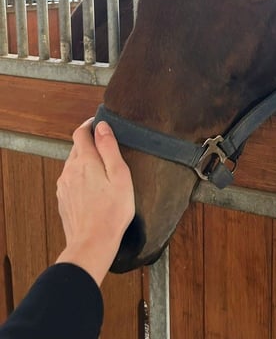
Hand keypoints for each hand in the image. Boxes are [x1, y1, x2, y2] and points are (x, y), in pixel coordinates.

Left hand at [56, 119, 134, 285]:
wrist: (92, 244)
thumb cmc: (112, 212)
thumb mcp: (120, 175)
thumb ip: (109, 148)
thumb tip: (101, 126)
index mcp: (85, 161)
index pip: (81, 133)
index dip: (90, 125)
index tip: (100, 124)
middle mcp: (70, 170)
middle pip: (77, 148)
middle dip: (90, 144)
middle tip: (107, 149)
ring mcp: (64, 185)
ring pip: (73, 164)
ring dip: (85, 161)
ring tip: (103, 171)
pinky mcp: (63, 199)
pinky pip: (71, 180)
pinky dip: (81, 177)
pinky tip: (94, 188)